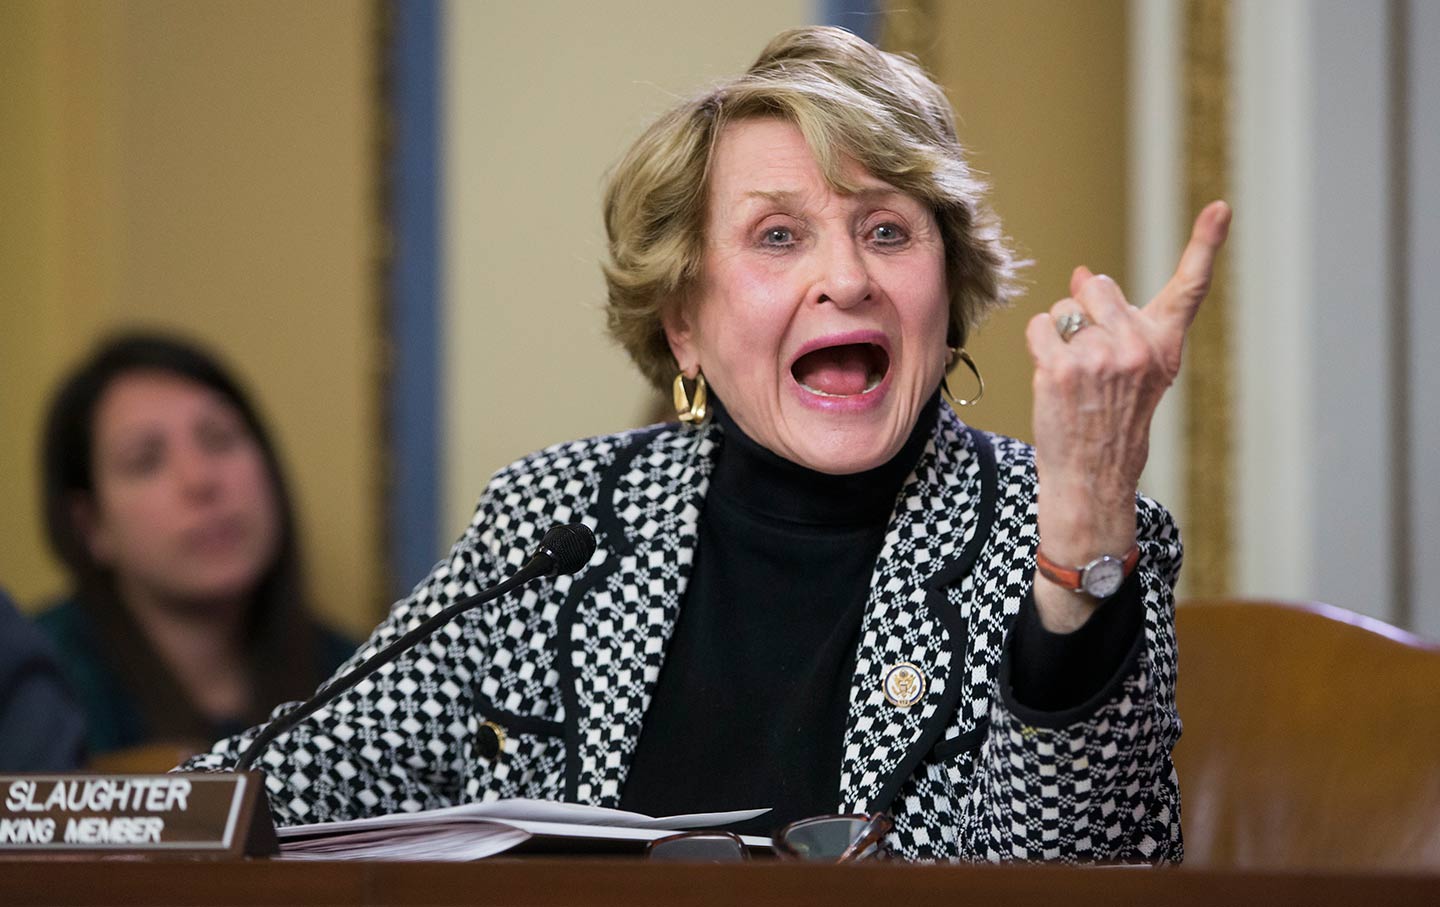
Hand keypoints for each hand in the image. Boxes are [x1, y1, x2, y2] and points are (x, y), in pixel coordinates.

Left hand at [1024, 201, 1230, 630]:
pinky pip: (1040, 326)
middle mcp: (1138, 346)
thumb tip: (1086, 272)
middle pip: (1097, 286)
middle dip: (1084, 309)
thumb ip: (1119, 321)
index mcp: (1164, 345)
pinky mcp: (1061, 367)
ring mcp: (1100, 356)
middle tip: (1089, 359)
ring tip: (1074, 379)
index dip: (1206, 243)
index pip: (1190, 287)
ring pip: (1064, 309)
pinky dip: (1038, 346)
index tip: (1220, 207)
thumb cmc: (1110, 420)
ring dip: (1060, 336)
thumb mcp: (1135, 373)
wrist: (1092, 475)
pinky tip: (1052, 378)